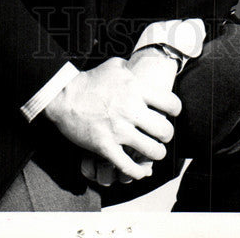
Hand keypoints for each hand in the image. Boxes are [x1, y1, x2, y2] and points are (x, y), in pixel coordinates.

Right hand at [44, 50, 180, 183]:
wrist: (64, 97)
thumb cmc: (91, 80)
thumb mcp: (116, 66)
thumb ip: (134, 69)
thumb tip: (145, 66)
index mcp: (136, 89)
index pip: (170, 103)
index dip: (175, 110)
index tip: (172, 113)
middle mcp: (130, 109)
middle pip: (164, 130)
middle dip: (167, 135)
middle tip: (163, 135)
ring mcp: (118, 129)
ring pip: (151, 150)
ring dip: (157, 154)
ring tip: (155, 152)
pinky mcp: (105, 146)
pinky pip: (127, 166)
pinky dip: (137, 172)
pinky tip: (141, 171)